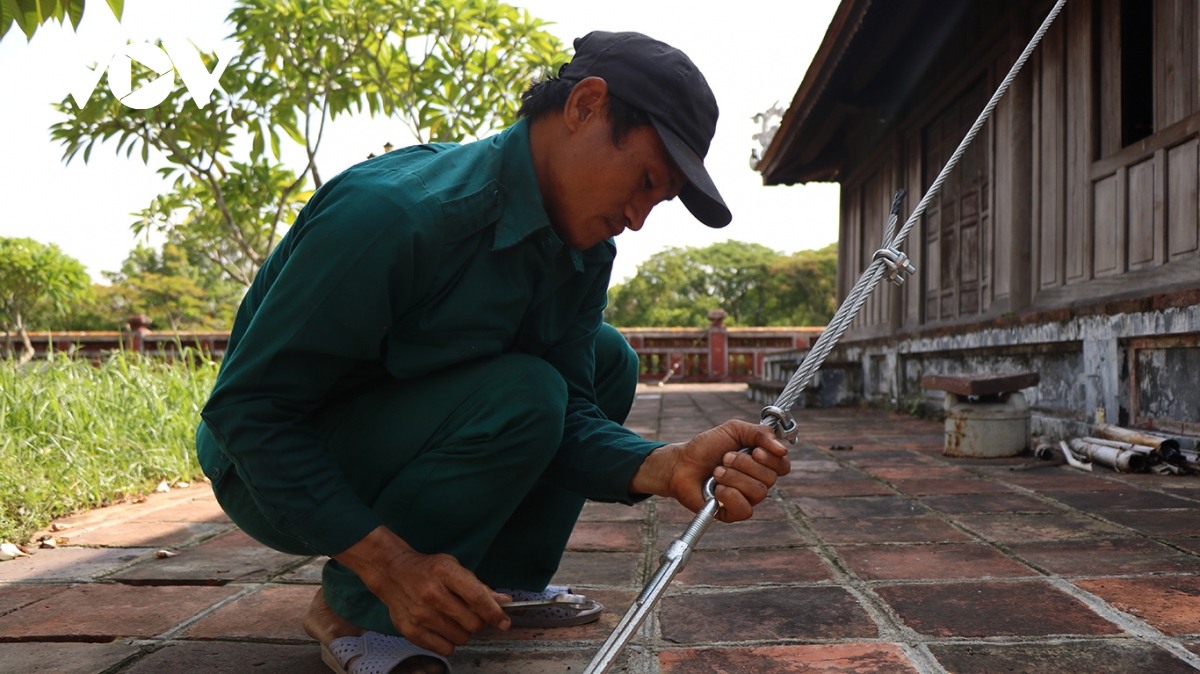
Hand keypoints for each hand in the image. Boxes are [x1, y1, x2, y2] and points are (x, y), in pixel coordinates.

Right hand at [333, 526, 510, 655]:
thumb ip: (479, 586)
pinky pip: (444, 649)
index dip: (495, 613)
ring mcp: (420, 614)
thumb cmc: (427, 570)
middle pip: (472, 623)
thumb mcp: (454, 567)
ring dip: (463, 632)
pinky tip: (442, 628)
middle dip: (479, 622)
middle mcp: (432, 594)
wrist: (392, 573)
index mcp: (446, 572)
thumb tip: (504, 602)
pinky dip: (449, 642)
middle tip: (472, 615)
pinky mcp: (411, 630)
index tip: (504, 622)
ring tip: (453, 619)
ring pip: (461, 638)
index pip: (477, 597)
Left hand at [629, 419, 790, 522]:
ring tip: (716, 472)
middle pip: (770, 478)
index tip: (753, 450)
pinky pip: (745, 510)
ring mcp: (746, 499)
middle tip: (724, 458)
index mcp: (761, 463)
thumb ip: (760, 433)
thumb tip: (782, 449)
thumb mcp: (734, 430)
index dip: (771, 458)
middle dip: (744, 464)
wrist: (681, 463)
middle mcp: (757, 482)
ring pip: (758, 492)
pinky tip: (717, 489)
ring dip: (733, 477)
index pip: (783, 466)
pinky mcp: (733, 513)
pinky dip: (730, 496)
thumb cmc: (707, 447)